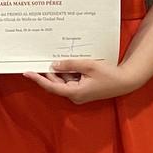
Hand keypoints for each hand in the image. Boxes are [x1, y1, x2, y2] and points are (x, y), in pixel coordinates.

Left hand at [22, 58, 138, 104]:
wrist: (125, 82)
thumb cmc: (109, 75)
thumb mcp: (88, 66)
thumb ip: (70, 65)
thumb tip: (54, 65)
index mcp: (75, 92)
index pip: (51, 86)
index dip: (38, 79)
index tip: (27, 73)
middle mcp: (75, 96)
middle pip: (56, 83)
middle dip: (53, 70)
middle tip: (50, 57)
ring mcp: (78, 94)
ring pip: (64, 81)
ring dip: (63, 70)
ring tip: (68, 59)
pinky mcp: (83, 90)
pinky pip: (71, 80)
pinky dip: (70, 72)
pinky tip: (74, 63)